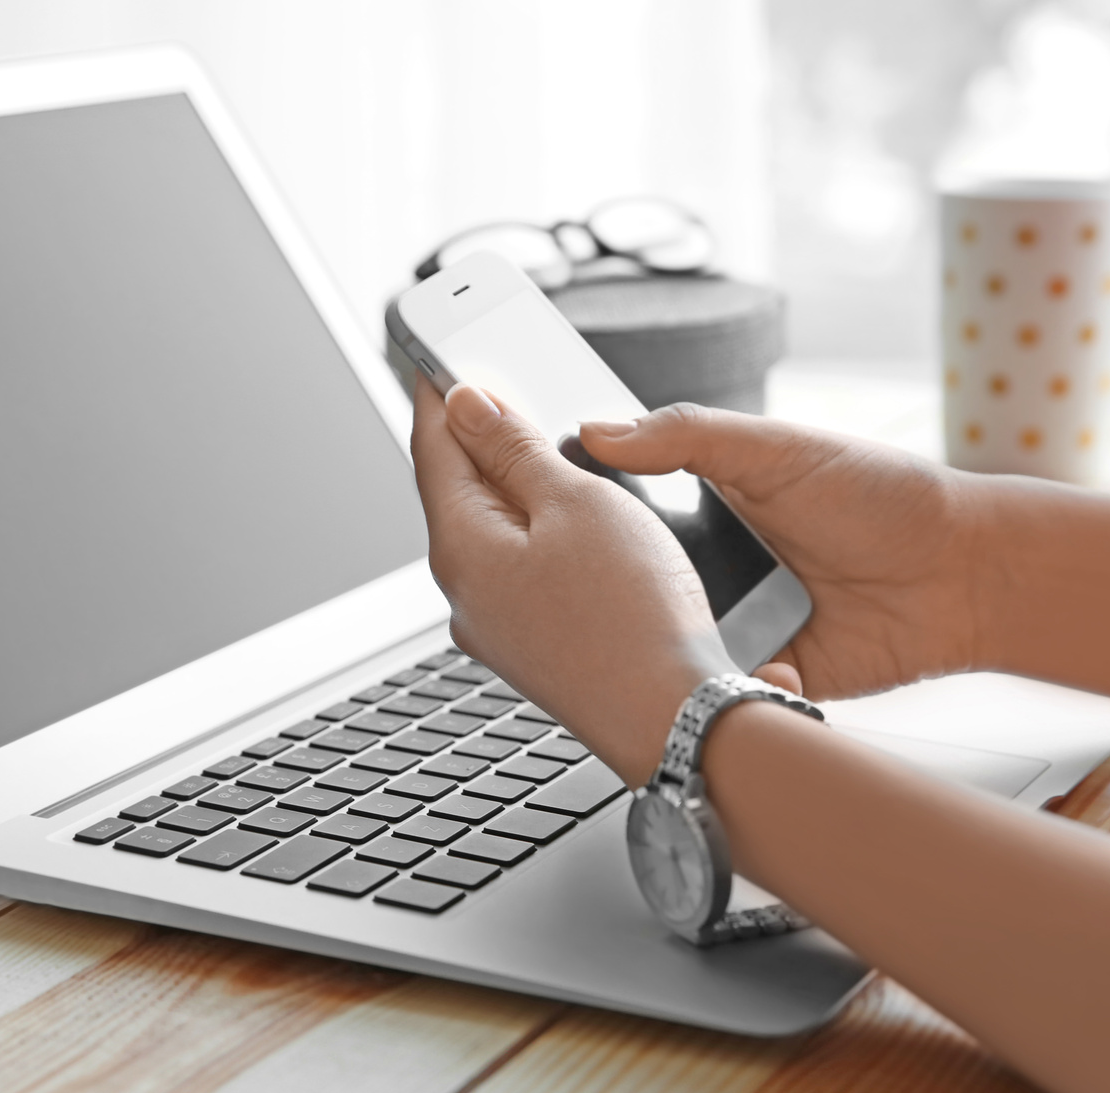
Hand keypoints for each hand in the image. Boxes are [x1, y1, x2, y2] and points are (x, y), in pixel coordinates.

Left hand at [411, 380, 736, 784]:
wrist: (676, 723)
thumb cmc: (633, 618)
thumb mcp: (576, 503)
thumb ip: (515, 449)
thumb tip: (467, 405)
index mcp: (462, 550)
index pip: (432, 448)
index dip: (440, 391)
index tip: (442, 352)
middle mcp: (468, 594)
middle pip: (459, 490)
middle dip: (480, 436)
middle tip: (502, 383)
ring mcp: (500, 628)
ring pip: (495, 532)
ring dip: (516, 484)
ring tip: (549, 443)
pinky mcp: (536, 649)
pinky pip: (523, 570)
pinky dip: (539, 531)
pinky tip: (576, 520)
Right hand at [580, 404, 986, 700]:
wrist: (962, 576)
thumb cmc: (883, 500)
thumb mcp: (777, 449)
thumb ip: (687, 435)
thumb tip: (599, 431)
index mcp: (704, 509)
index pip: (623, 519)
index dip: (592, 526)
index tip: (563, 526)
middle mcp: (711, 571)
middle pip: (634, 591)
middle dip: (626, 597)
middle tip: (625, 591)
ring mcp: (736, 627)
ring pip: (670, 647)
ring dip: (675, 646)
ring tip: (692, 631)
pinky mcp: (763, 676)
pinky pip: (722, 689)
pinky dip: (732, 683)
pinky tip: (767, 662)